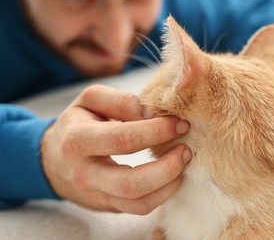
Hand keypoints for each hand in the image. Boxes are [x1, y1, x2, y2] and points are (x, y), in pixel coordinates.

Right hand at [41, 84, 191, 214]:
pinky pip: (140, 208)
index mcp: (77, 140)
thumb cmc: (76, 124)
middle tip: (186, 149)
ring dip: (169, 184)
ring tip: (183, 161)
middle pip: (132, 182)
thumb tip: (153, 112)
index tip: (180, 123)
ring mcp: (96, 195)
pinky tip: (173, 175)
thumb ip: (121, 101)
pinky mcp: (108, 206)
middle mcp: (85, 173)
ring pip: (138, 202)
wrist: (52, 159)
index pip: (123, 140)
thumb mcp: (91, 100)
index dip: (157, 132)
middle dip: (168, 167)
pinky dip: (163, 194)